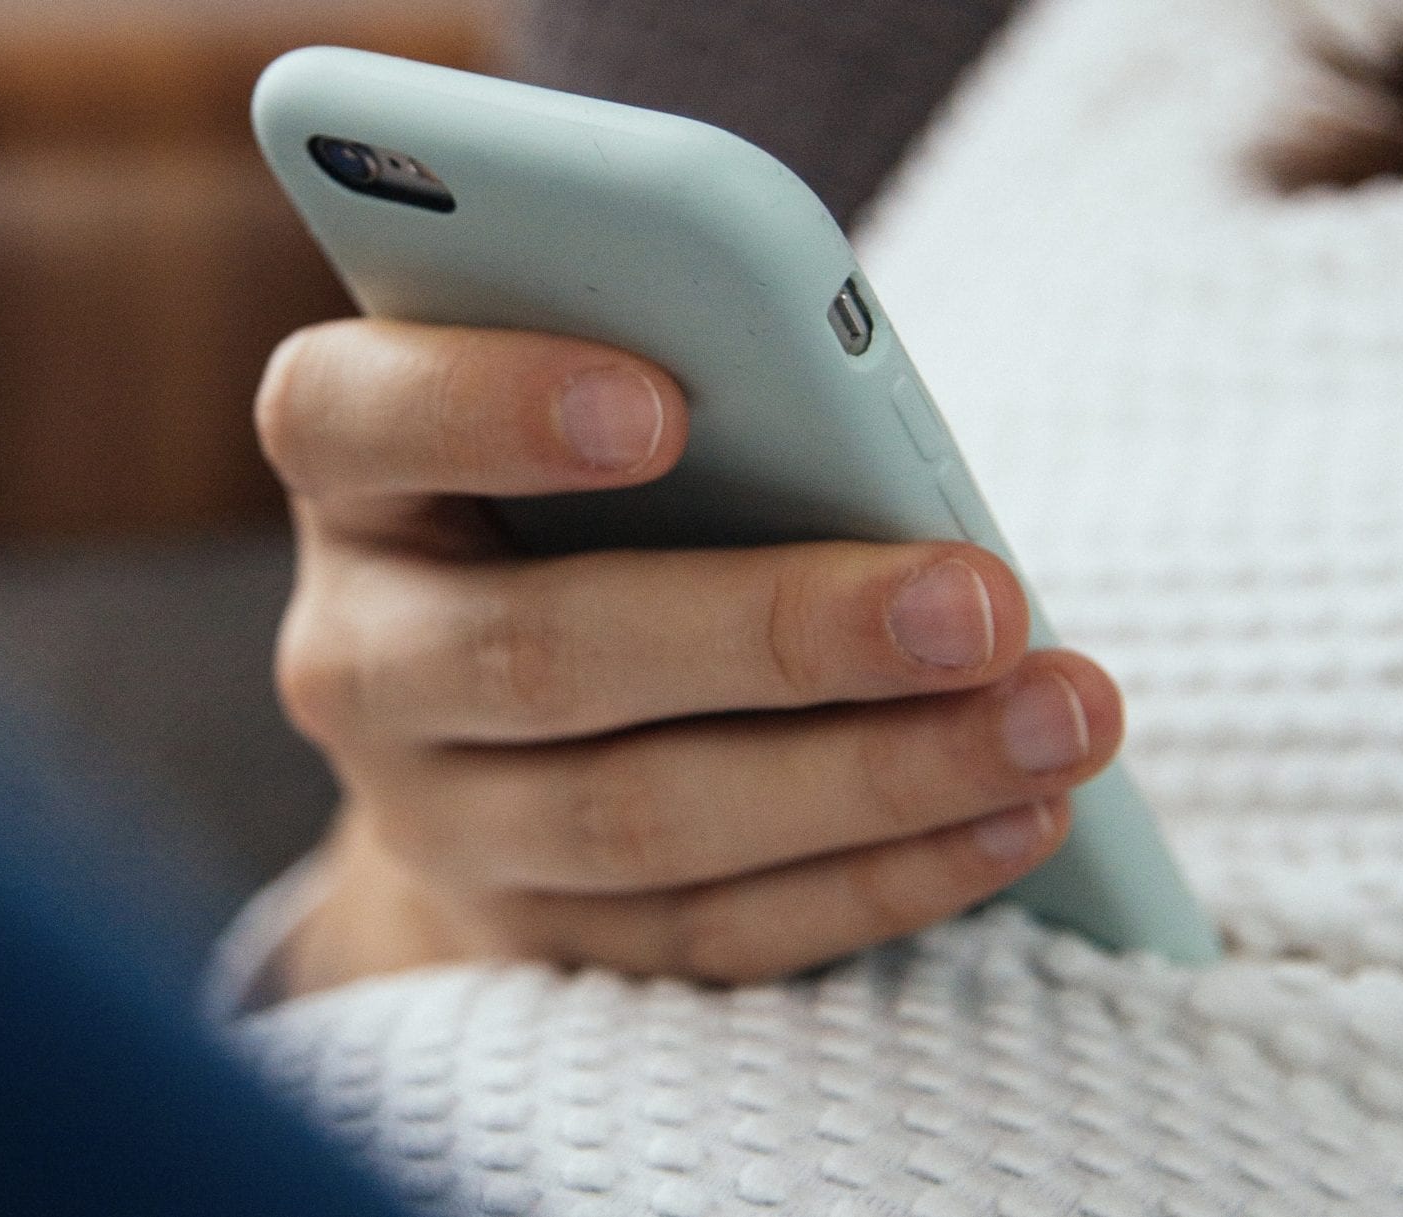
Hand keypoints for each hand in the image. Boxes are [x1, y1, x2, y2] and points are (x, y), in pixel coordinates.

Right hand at [254, 319, 1122, 994]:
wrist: (494, 722)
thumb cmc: (584, 499)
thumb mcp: (585, 405)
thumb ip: (675, 378)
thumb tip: (856, 421)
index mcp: (359, 481)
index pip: (347, 420)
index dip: (486, 406)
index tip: (663, 403)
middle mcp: (362, 657)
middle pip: (541, 655)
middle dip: (778, 632)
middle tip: (979, 604)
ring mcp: (438, 819)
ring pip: (640, 819)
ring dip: (871, 776)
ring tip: (1055, 720)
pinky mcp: (540, 938)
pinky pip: (713, 932)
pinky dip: (877, 880)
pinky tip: (1013, 821)